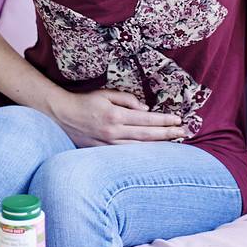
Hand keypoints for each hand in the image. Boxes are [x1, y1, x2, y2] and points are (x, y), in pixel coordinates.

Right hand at [50, 88, 187, 146]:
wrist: (62, 116)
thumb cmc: (85, 101)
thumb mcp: (105, 93)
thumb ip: (127, 99)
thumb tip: (145, 109)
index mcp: (116, 115)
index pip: (146, 119)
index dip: (164, 120)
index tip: (178, 120)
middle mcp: (114, 131)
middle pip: (147, 134)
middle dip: (167, 133)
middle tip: (184, 132)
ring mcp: (109, 144)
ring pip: (140, 147)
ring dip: (159, 145)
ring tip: (174, 142)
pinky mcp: (103, 151)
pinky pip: (127, 153)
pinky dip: (142, 153)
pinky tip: (153, 152)